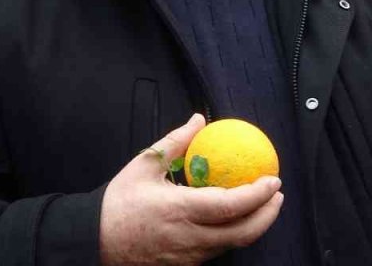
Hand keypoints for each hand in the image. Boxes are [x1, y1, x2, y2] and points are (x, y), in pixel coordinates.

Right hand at [99, 114, 283, 265]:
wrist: (93, 242)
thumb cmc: (118, 203)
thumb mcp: (144, 165)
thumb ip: (176, 142)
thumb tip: (199, 120)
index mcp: (180, 210)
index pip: (231, 206)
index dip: (258, 195)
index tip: (273, 180)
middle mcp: (190, 237)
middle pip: (243, 233)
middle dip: (268, 215)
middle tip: (277, 195)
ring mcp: (189, 256)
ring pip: (232, 244)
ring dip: (253, 225)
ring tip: (262, 204)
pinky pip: (216, 250)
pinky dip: (232, 234)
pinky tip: (234, 218)